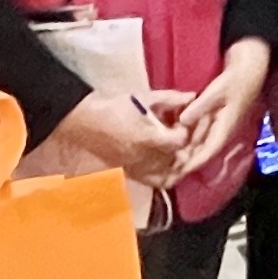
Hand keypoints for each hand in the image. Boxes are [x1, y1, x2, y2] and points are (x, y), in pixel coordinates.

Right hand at [51, 90, 188, 187]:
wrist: (85, 121)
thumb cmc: (115, 107)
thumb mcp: (144, 98)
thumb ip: (170, 98)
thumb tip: (192, 96)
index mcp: (146, 137)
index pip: (179, 142)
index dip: (186, 132)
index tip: (182, 123)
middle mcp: (142, 157)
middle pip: (176, 160)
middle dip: (185, 148)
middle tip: (185, 137)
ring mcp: (135, 168)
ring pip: (167, 175)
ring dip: (177, 164)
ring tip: (177, 150)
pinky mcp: (129, 173)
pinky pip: (153, 181)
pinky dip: (164, 175)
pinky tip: (167, 161)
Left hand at [175, 39, 270, 182]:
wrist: (251, 67)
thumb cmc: (236, 79)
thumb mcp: (216, 92)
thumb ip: (199, 107)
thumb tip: (182, 122)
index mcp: (226, 127)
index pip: (208, 152)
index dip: (193, 163)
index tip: (178, 173)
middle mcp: (223, 129)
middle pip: (203, 150)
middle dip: (187, 160)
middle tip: (167, 168)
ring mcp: (220, 122)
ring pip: (201, 141)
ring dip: (187, 148)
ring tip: (167, 155)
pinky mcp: (217, 116)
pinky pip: (202, 130)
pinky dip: (190, 134)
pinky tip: (176, 134)